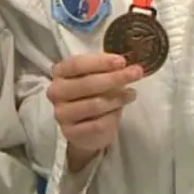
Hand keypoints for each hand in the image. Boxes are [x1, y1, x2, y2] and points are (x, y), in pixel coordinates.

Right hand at [47, 54, 142, 168]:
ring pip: (95, 104)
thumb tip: (125, 65)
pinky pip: (98, 124)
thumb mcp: (96, 76)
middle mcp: (56, 92)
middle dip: (115, 77)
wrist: (85, 127)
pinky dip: (113, 116)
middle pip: (87, 84)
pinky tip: (119, 110)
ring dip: (118, 98)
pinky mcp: (71, 133)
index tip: (122, 61)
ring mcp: (61, 114)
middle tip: (137, 73)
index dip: (100, 63)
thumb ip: (105, 69)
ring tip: (131, 93)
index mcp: (59, 72)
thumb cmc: (91, 94)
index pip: (77, 64)